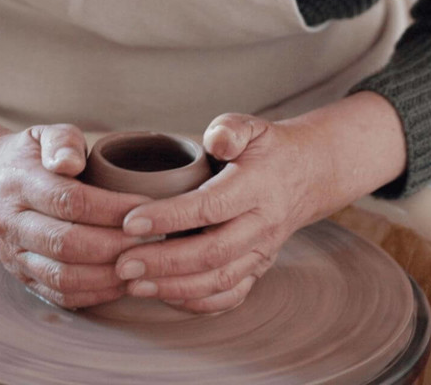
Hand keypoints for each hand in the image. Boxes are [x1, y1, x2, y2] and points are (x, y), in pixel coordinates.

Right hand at [0, 124, 154, 307]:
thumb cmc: (32, 159)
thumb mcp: (43, 135)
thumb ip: (62, 142)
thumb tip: (70, 163)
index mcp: (19, 183)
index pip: (69, 200)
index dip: (112, 208)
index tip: (148, 207)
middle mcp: (10, 223)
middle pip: (67, 244)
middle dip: (116, 245)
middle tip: (153, 240)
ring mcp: (13, 254)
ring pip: (63, 276)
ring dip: (108, 275)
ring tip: (143, 263)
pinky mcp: (22, 277)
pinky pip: (60, 295)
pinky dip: (95, 294)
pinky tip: (123, 282)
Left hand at [113, 93, 406, 312]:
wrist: (308, 175)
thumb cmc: (266, 151)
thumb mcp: (251, 128)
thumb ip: (230, 129)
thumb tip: (215, 140)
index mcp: (256, 186)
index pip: (210, 206)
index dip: (169, 217)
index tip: (129, 222)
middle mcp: (262, 224)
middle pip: (212, 253)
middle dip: (164, 263)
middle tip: (122, 264)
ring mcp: (262, 252)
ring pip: (219, 280)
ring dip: (174, 288)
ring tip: (133, 285)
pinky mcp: (258, 269)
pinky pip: (230, 296)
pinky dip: (196, 302)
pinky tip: (163, 296)